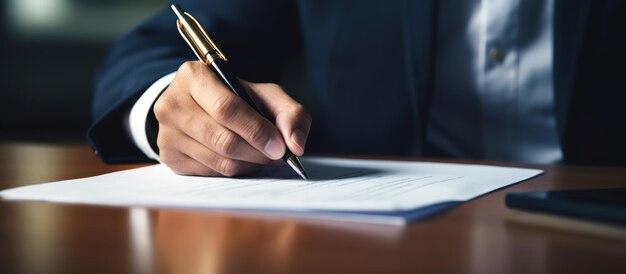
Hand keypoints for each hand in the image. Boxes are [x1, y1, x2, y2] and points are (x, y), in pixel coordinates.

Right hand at [153, 61, 310, 175]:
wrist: (201, 107)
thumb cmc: (238, 99)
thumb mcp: (265, 95)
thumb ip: (290, 113)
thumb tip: (296, 144)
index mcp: (193, 76)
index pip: (226, 108)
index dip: (256, 130)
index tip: (279, 147)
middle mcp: (171, 103)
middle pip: (223, 140)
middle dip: (257, 152)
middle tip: (275, 155)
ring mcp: (166, 132)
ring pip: (219, 161)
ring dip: (249, 164)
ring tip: (259, 154)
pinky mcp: (168, 156)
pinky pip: (211, 174)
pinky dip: (234, 170)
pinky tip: (240, 159)